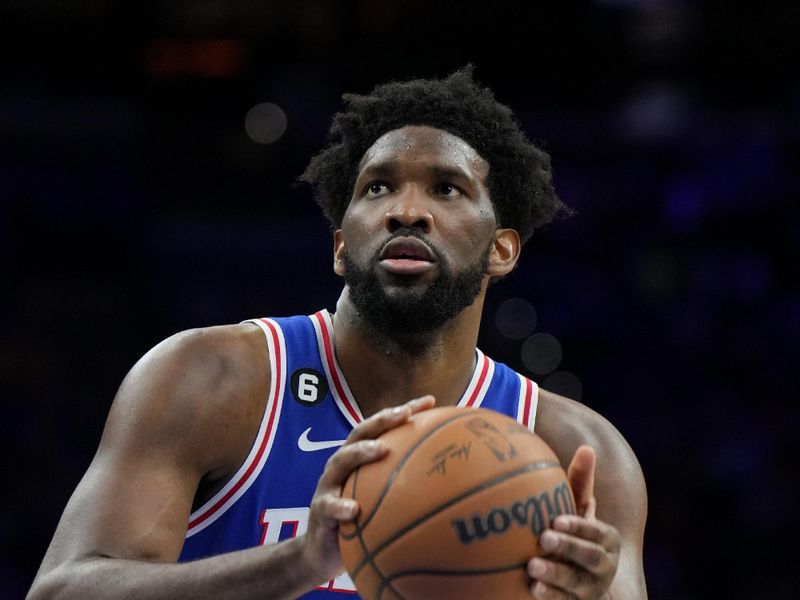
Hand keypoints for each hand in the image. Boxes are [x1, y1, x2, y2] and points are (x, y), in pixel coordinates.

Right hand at [299, 395, 435, 582]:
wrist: (323, 550)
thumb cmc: (360, 521)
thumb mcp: (384, 501)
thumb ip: (409, 488)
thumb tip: (455, 484)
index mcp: (360, 457)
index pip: (382, 427)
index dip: (404, 411)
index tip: (430, 401)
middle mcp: (343, 464)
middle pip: (360, 433)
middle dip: (382, 420)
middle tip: (404, 415)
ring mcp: (329, 484)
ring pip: (341, 461)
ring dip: (360, 453)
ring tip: (380, 450)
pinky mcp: (320, 510)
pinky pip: (329, 506)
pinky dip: (340, 506)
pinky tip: (354, 510)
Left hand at [528, 446, 620, 598]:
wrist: (582, 584)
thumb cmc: (576, 535)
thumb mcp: (579, 511)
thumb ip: (581, 483)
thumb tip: (587, 447)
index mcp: (608, 540)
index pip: (596, 531)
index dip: (578, 526)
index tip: (556, 520)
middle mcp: (604, 566)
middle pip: (589, 558)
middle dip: (568, 548)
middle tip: (543, 538)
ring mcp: (591, 589)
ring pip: (576, 584)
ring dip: (555, 576)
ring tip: (531, 568)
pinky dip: (551, 597)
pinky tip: (532, 591)